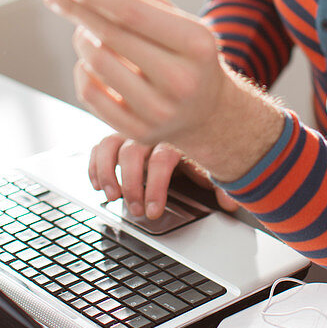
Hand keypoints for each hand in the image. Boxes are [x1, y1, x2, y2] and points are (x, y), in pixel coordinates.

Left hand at [43, 0, 284, 181]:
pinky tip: (89, 62)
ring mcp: (159, 111)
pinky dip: (81, 70)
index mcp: (196, 44)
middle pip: (110, 36)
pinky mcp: (138, 132)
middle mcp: (181, 80)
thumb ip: (136, 4)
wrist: (207, 111)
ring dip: (80, 38)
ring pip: (95, 63)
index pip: (133, 12)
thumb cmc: (185, 55)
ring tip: (84, 31)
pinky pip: (89, 93)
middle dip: (76, 10)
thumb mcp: (179, 22)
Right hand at [89, 133, 238, 219]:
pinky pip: (100, 146)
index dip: (155, 187)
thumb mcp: (210, 163)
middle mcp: (152, 130)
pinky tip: (97, 184)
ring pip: (110, 144)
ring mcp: (132, 131)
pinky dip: (95, 164)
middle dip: (131, 184)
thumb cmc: (197, 148)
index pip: (161, 158)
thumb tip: (231, 201)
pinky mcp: (118, 135)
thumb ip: (220, 182)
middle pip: (132, 152)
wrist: (195, 116)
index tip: (153, 211)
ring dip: (107, 171)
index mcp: (176, 137)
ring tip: (111, 196)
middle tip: (134, 210)